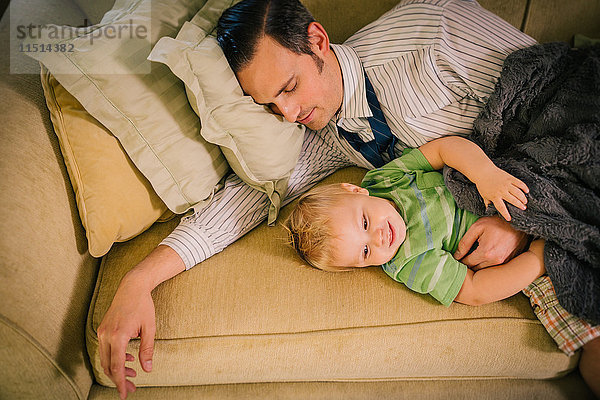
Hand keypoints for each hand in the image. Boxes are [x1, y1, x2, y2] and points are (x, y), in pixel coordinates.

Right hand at [97, 271, 155, 399]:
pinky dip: (114, 358)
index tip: (123, 394)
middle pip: (108, 366)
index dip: (120, 383)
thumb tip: (147, 369)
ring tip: (133, 375)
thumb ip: (147, 350)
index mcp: (118, 336)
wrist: (132, 287)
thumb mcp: (150, 328)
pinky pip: (105, 350)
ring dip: (116, 369)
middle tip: (131, 388)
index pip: (116, 366)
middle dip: (119, 380)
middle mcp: (106, 335)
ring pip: (104, 359)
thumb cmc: (143, 305)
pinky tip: (128, 359)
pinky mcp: (102, 329)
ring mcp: (102, 332)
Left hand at [454, 215, 527, 269]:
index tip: (456, 258)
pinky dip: (488, 265)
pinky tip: (485, 258)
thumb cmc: (496, 222)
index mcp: (485, 252)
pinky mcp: (509, 262)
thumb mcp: (477, 227)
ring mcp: (504, 263)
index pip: (467, 263)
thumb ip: (465, 242)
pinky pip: (494, 268)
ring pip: (485, 271)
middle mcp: (495, 261)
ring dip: (478, 266)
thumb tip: (457, 255)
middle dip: (468, 264)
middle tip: (463, 258)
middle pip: (475, 269)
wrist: (518, 221)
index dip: (460, 260)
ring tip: (473, 259)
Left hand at [475, 165, 528, 220]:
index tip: (509, 219)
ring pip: (518, 192)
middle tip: (524, 208)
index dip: (506, 214)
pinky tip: (527, 191)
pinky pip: (519, 183)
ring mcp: (506, 184)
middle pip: (513, 200)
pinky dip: (524, 187)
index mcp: (494, 196)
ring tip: (525, 201)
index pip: (501, 207)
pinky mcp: (510, 178)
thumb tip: (488, 210)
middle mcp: (501, 191)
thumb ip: (487, 203)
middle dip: (519, 205)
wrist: (483, 171)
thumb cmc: (483, 184)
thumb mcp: (484, 195)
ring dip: (523, 198)